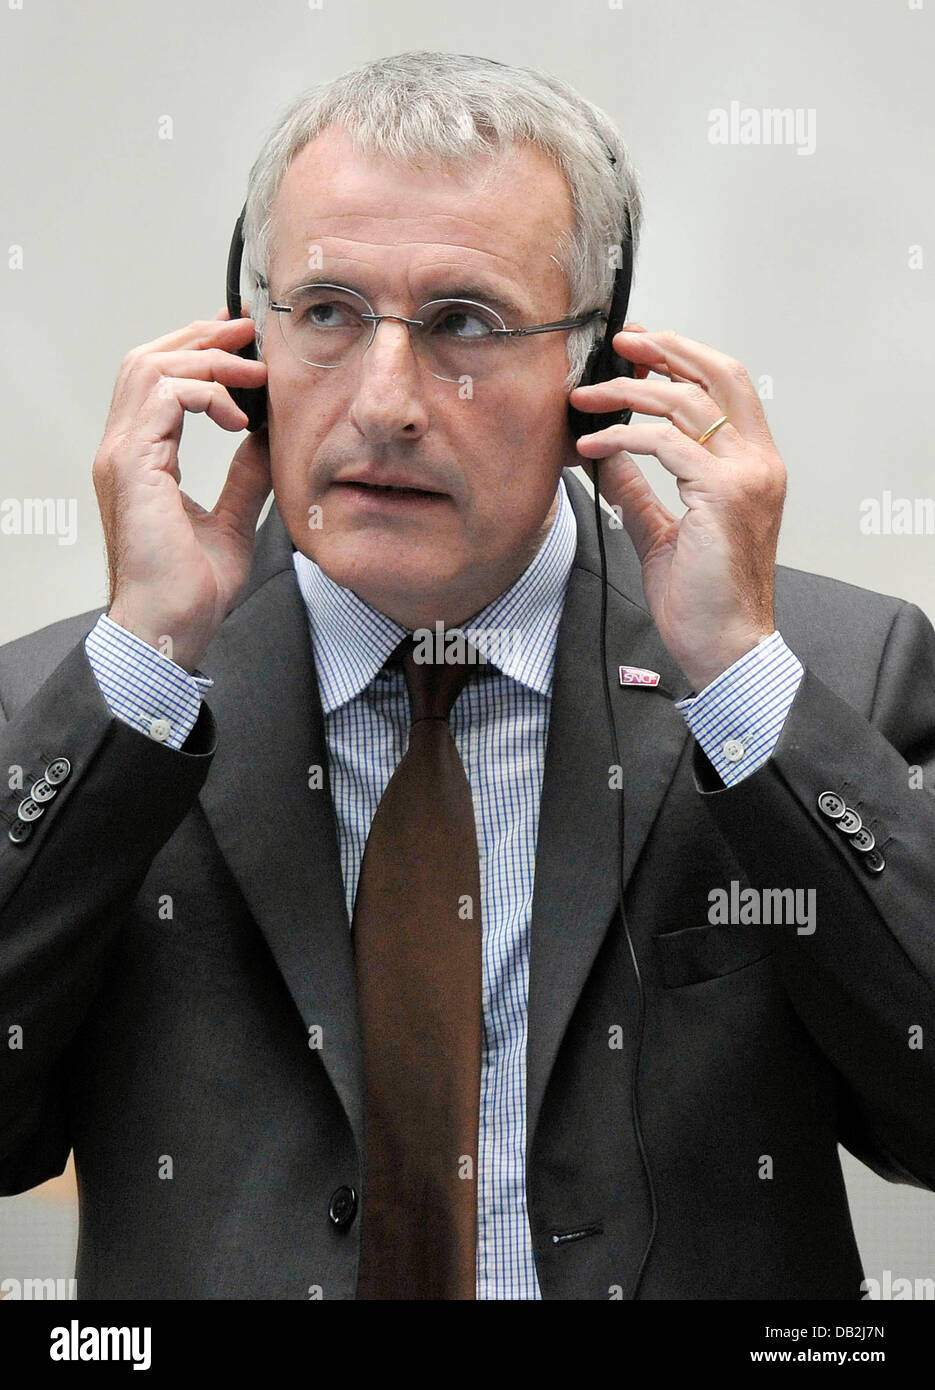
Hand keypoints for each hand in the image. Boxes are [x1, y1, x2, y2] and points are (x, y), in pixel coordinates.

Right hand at [93, 309, 270, 672]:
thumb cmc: (192, 590)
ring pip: (151, 365)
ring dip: (207, 358)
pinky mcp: (132, 465)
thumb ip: (245, 477)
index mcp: (140, 460)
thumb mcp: (233, 521)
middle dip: (202, 336)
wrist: (173, 627)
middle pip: (148, 358)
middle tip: (250, 331)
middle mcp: (124, 450)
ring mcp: (122, 455)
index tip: (243, 340)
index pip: (159, 381)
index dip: (198, 349)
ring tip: (252, 373)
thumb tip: (267, 443)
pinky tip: (238, 417)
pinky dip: (204, 392)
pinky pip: (163, 395)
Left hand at [569, 324, 785, 691]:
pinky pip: (664, 444)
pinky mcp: (722, 494)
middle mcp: (757, 462)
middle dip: (665, 349)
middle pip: (718, 374)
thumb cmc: (703, 600)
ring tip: (585, 399)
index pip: (726, 386)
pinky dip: (622, 438)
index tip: (640, 348)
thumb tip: (605, 459)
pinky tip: (592, 447)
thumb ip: (637, 492)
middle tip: (619, 344)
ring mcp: (745, 475)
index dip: (683, 356)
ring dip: (628, 393)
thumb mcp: (661, 533)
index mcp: (753, 465)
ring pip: (685, 402)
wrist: (725, 646)